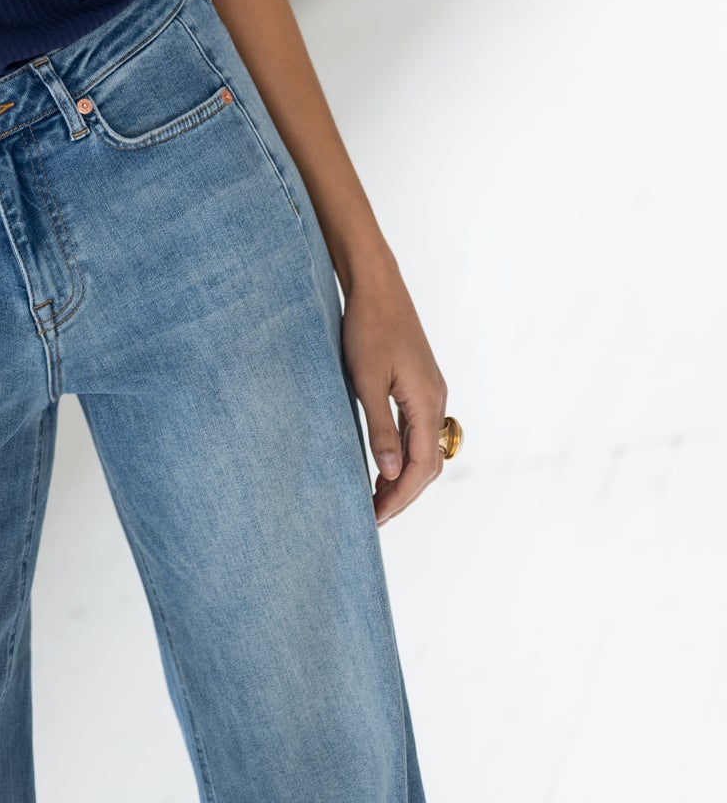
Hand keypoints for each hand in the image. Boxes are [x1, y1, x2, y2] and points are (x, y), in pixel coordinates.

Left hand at [339, 262, 448, 526]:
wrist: (376, 284)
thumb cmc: (367, 328)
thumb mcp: (367, 380)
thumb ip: (380, 428)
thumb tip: (391, 474)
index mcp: (426, 403)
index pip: (420, 467)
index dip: (398, 496)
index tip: (374, 518)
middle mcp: (436, 400)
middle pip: (428, 463)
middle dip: (403, 493)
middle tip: (374, 516)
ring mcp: (430, 391)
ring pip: (425, 448)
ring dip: (404, 475)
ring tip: (376, 497)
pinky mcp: (420, 382)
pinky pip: (418, 429)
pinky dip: (404, 453)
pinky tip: (384, 461)